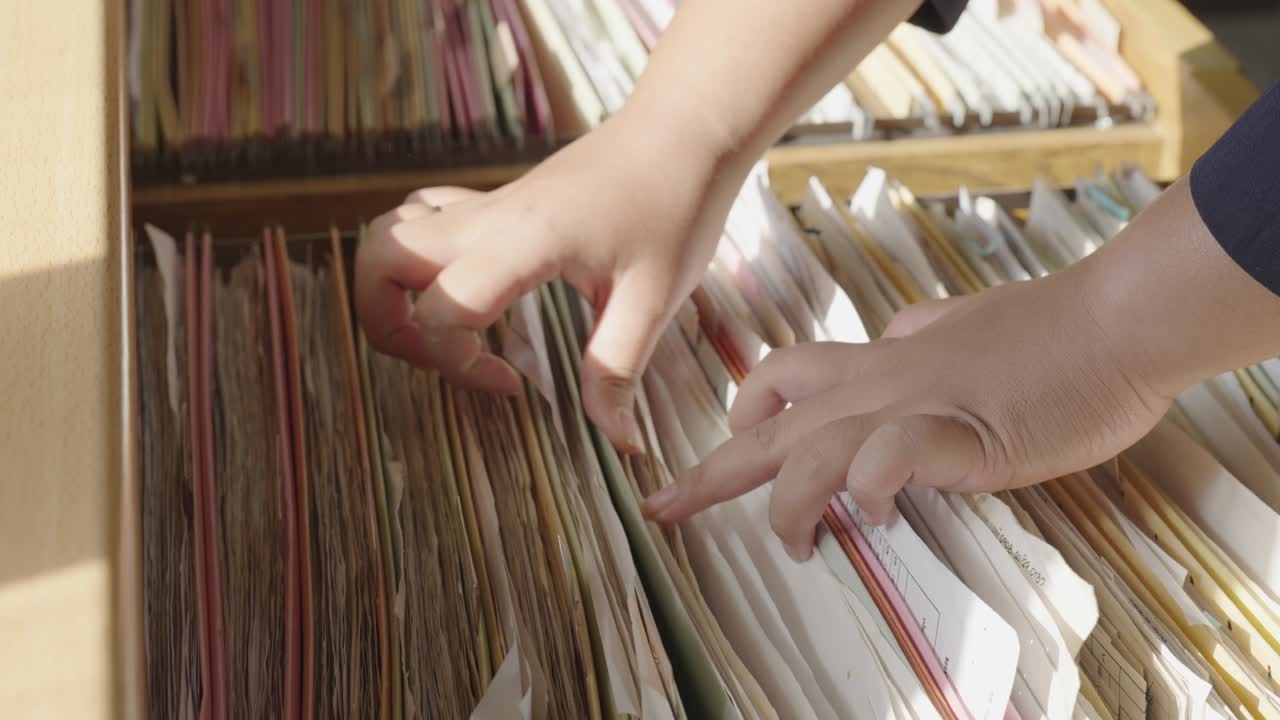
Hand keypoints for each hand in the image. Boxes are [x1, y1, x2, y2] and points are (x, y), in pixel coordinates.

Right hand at [355, 112, 737, 450]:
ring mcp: (486, 206)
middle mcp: (487, 218)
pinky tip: (471, 287)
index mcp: (521, 240)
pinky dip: (421, 257)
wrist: (683, 133)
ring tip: (444, 328)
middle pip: (379, 258)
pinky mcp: (495, 202)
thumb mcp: (654, 298)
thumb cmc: (674, 204)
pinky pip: (425, 218)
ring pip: (390, 232)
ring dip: (392, 286)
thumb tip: (619, 443)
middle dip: (386, 324)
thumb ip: (618, 370)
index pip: (441, 308)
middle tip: (442, 359)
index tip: (513, 385)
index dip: (458, 364)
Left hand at [641, 273, 1172, 560]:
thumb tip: (898, 333)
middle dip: (711, 470)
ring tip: (793, 544)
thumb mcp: (963, 324)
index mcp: (883, 360)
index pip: (784, 376)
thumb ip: (921, 334)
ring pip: (814, 448)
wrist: (1115, 320)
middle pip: (772, 424)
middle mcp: (883, 381)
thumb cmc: (1050, 329)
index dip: (743, 408)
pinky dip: (867, 486)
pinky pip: (890, 456)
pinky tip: (874, 513)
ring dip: (788, 501)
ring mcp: (918, 404)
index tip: (722, 438)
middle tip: (664, 506)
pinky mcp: (963, 431)